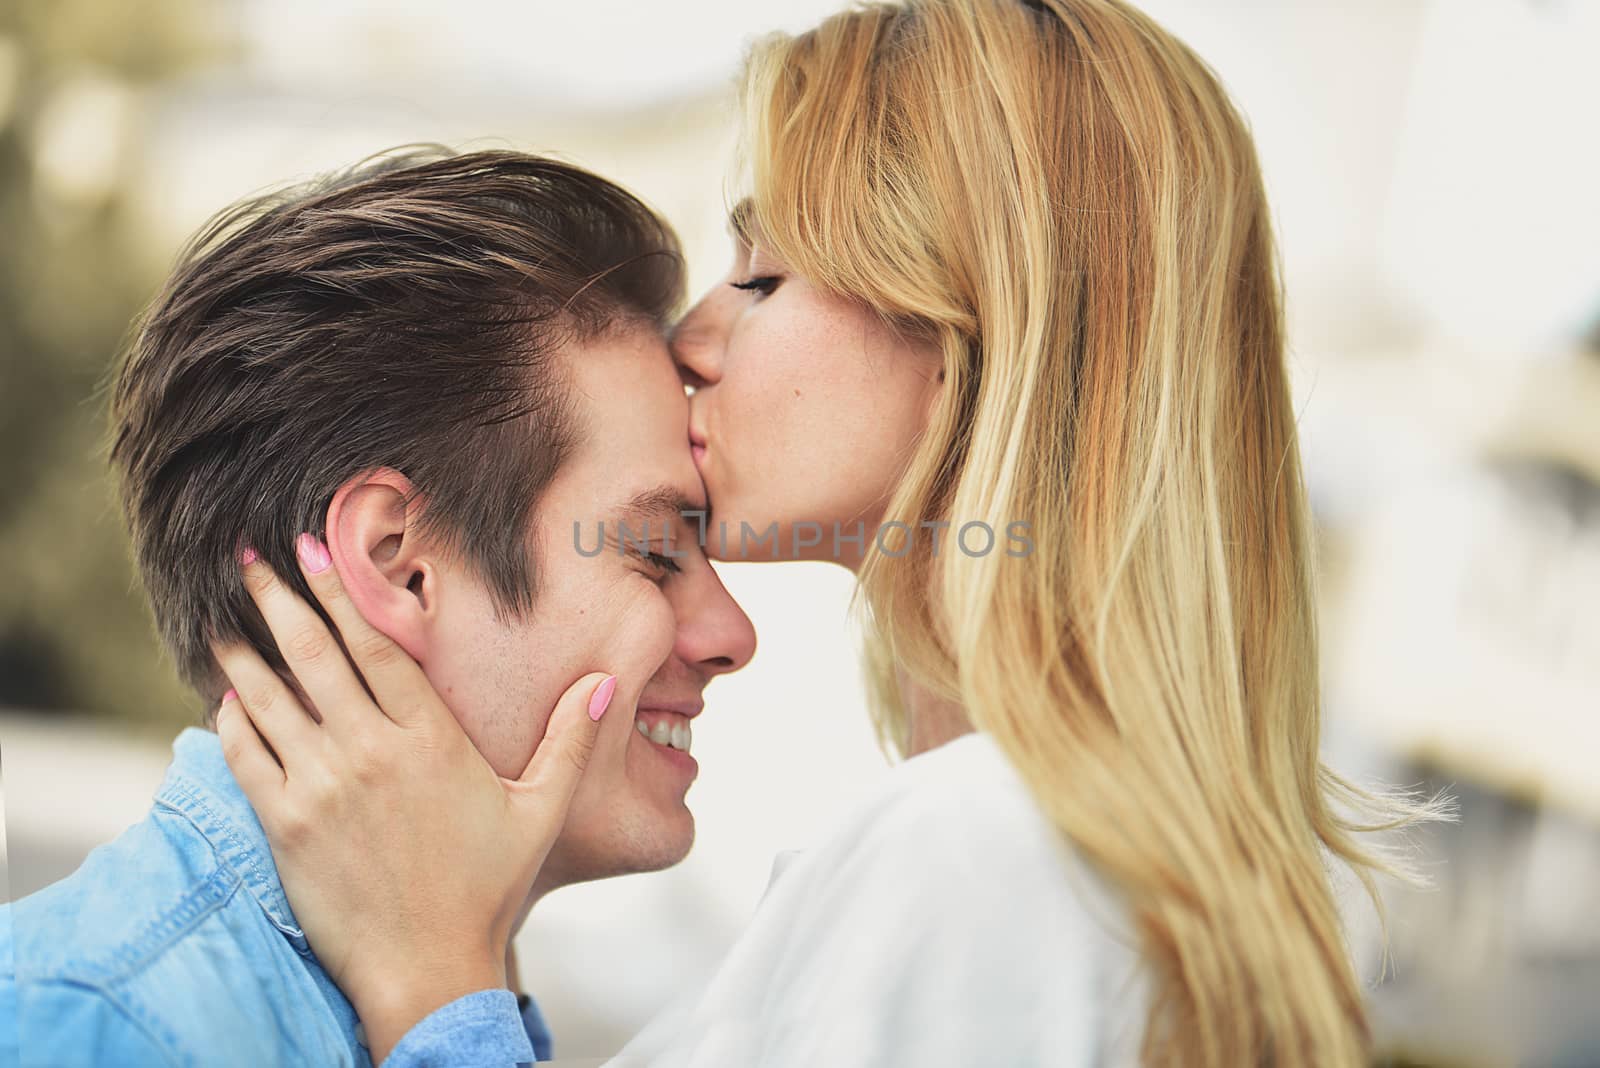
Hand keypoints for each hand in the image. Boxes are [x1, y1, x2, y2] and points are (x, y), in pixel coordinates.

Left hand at [211, 536, 615, 1063]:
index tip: (312, 552)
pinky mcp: (286, 826)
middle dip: (279, 600)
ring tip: (222, 622)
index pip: (378, 647)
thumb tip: (604, 684)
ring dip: (242, 655)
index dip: (342, 594)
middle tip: (251, 560)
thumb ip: (569, 740)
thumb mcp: (541, 810)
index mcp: (432, 740)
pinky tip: (226, 702)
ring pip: (269, 700)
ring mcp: (322, 788)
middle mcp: (372, 753)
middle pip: (314, 655)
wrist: (428, 971)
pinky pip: (245, 757)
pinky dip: (231, 722)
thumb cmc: (488, 890)